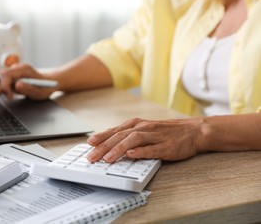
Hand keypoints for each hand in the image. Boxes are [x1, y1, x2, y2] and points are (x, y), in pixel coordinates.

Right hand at [0, 63, 56, 104]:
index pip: (7, 75)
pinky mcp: (11, 79)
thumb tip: (16, 85)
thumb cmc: (45, 87)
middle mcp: (16, 69)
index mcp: (23, 69)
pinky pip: (0, 83)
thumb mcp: (40, 90)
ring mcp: (13, 73)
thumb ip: (29, 88)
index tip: (10, 98)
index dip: (5, 87)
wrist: (49, 82)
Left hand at [86, 117, 204, 161]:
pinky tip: (131, 155)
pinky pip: (152, 149)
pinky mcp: (167, 146)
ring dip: (118, 149)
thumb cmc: (166, 132)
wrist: (193, 131)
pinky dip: (141, 151)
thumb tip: (110, 144)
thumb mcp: (145, 130)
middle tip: (92, 156)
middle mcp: (144, 128)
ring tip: (107, 158)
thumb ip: (129, 136)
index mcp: (137, 125)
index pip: (115, 131)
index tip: (89, 144)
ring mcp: (156, 136)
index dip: (102, 137)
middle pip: (120, 136)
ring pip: (133, 140)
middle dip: (104, 146)